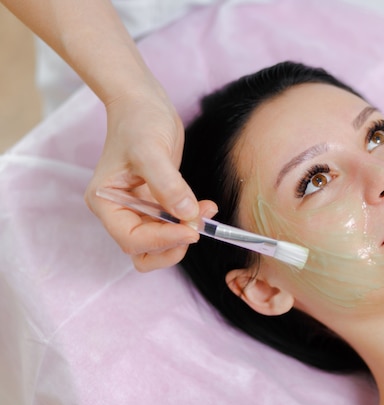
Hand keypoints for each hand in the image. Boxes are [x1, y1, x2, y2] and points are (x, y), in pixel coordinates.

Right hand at [85, 85, 216, 270]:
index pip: (132, 239)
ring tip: (204, 214)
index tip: (192, 230)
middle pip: (143, 251)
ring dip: (184, 235)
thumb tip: (186, 214)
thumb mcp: (151, 150)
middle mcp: (119, 211)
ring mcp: (138, 209)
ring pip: (160, 244)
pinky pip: (173, 226)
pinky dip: (190, 222)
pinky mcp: (156, 203)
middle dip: (172, 244)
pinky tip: (205, 207)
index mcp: (106, 202)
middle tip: (197, 226)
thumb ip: (168, 185)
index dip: (163, 240)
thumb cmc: (139, 121)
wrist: (144, 103)